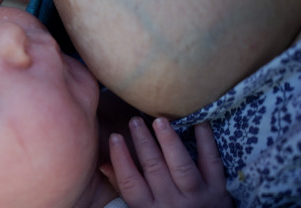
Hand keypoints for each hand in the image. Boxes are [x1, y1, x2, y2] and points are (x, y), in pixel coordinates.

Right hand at [105, 118, 232, 207]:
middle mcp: (172, 204)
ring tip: (159, 120)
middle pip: (155, 169)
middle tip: (135, 120)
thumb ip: (123, 186)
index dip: (121, 159)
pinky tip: (199, 123)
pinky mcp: (218, 190)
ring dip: (169, 141)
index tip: (115, 137)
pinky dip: (207, 142)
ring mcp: (197, 197)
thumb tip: (103, 163)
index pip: (131, 183)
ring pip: (181, 166)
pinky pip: (212, 163)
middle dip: (143, 143)